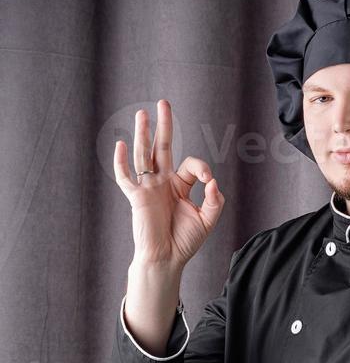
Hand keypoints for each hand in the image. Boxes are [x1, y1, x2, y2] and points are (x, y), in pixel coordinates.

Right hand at [113, 98, 224, 269]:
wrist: (167, 259)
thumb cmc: (184, 241)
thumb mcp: (207, 220)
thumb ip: (215, 201)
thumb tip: (213, 182)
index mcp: (179, 185)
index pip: (191, 165)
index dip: (202, 168)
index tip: (210, 182)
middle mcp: (162, 181)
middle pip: (162, 147)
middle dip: (164, 125)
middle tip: (164, 102)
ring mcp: (148, 187)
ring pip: (144, 155)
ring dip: (143, 135)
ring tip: (142, 114)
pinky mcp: (137, 197)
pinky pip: (126, 177)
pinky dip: (121, 163)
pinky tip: (121, 145)